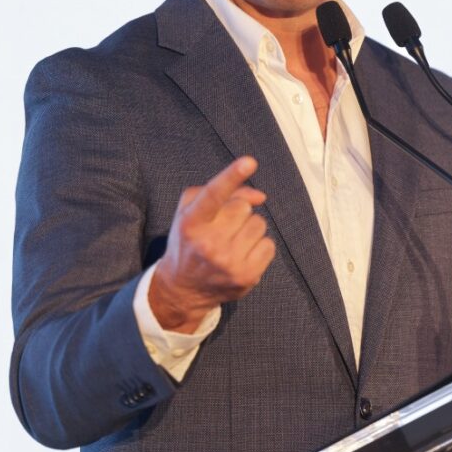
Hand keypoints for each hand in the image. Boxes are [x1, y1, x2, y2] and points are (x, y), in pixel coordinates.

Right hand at [149, 156, 276, 332]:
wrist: (182, 289)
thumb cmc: (188, 241)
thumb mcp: (190, 211)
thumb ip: (222, 192)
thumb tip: (260, 196)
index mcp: (190, 223)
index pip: (213, 195)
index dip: (231, 176)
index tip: (249, 162)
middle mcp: (208, 244)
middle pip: (243, 208)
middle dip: (237, 213)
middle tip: (223, 227)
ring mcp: (228, 262)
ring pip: (259, 224)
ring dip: (249, 229)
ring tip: (232, 242)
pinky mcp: (246, 277)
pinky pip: (269, 245)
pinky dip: (259, 247)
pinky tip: (242, 255)